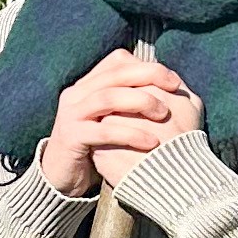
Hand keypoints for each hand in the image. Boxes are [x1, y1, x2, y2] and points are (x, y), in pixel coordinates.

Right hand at [34, 46, 199, 198]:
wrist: (62, 175)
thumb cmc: (97, 145)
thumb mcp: (112, 117)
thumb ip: (130, 100)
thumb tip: (170, 87)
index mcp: (87, 85)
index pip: (118, 61)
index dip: (147, 66)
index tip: (173, 80)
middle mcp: (76, 94)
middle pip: (116, 74)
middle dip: (149, 76)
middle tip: (175, 87)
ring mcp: (71, 114)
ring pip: (108, 97)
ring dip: (141, 102)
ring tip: (164, 114)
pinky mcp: (71, 137)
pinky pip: (104, 131)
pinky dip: (130, 134)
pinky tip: (151, 142)